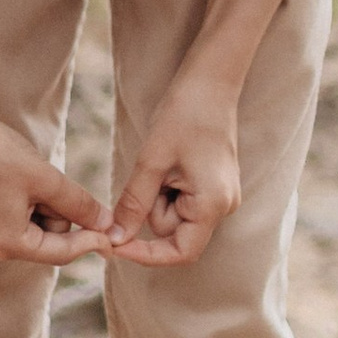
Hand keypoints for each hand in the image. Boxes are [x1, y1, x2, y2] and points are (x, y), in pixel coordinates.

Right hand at [0, 100, 110, 265]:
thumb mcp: (47, 179)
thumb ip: (80, 205)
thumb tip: (107, 225)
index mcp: (7, 244)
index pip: (61, 253)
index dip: (91, 242)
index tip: (114, 237)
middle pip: (50, 242)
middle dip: (60, 213)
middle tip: (46, 182)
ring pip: (38, 228)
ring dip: (46, 204)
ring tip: (28, 176)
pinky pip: (22, 219)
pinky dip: (32, 201)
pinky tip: (19, 178)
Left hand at [105, 73, 241, 267]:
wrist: (210, 83)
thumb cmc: (183, 115)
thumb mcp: (151, 162)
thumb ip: (134, 204)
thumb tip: (115, 239)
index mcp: (213, 204)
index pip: (180, 253)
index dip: (145, 255)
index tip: (114, 245)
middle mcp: (223, 206)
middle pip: (173, 231)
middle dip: (151, 208)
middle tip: (151, 171)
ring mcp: (220, 197)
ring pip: (173, 216)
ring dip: (157, 195)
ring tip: (164, 160)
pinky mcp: (213, 187)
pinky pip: (181, 201)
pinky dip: (166, 187)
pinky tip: (171, 161)